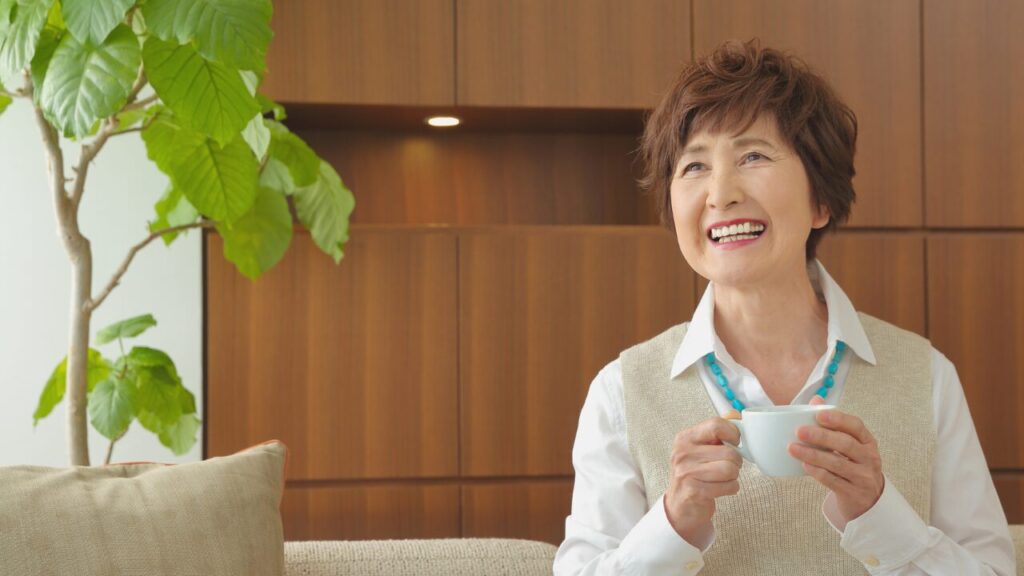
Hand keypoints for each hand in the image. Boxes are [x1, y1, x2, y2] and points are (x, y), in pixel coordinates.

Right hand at [664, 412, 742, 545]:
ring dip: (733, 477)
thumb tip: (736, 415)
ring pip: (731, 469)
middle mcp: (682, 453)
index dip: (733, 433)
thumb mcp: (701, 449)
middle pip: (729, 452)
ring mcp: (686, 472)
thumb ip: (717, 431)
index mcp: (685, 438)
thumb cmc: (695, 473)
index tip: (735, 442)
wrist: (681, 506)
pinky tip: (720, 489)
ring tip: (723, 478)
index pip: (716, 425)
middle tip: (727, 466)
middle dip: (736, 463)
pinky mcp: (694, 490)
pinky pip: (729, 486)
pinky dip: (731, 488)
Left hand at [788, 405, 883, 521]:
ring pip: (837, 463)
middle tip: (799, 431)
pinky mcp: (853, 493)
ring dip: (813, 455)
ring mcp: (863, 477)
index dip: (838, 419)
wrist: (868, 500)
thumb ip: (834, 423)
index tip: (818, 415)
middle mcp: (869, 458)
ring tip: (793, 448)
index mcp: (868, 441)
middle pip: (846, 444)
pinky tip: (804, 465)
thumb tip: (816, 399)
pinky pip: (833, 481)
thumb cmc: (853, 465)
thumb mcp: (850, 444)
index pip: (856, 426)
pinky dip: (817, 472)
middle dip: (821, 436)